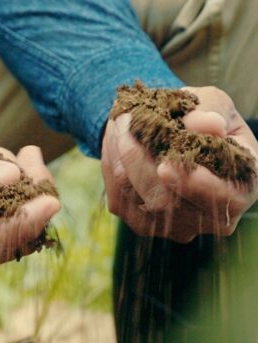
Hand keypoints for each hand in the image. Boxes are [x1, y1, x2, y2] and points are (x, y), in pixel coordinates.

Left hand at [101, 86, 257, 242]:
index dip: (195, 186)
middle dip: (138, 156)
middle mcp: (209, 218)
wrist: (178, 135)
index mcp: (242, 189)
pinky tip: (115, 138)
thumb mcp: (216, 104)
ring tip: (119, 121)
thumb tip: (205, 125)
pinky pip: (119, 197)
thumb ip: (211, 111)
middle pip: (166, 200)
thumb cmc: (205, 119)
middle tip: (125, 119)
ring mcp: (174, 227)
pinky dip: (111, 163)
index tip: (165, 166)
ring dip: (119, 154)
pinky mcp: (141, 224)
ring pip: (136, 197)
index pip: (225, 199)